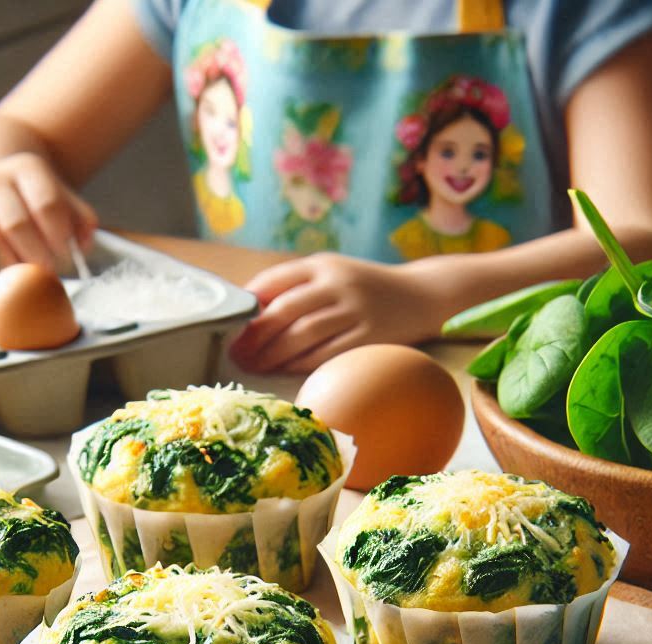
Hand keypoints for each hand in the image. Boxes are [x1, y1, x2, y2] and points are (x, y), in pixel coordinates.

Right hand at [0, 152, 97, 267]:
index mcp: (25, 169)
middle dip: (38, 255)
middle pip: (17, 225)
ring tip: (28, 278)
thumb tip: (84, 246)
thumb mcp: (57, 193)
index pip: (46, 204)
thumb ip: (80, 218)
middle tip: (49, 272)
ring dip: (13, 266)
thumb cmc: (28, 196)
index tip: (67, 256)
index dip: (60, 236)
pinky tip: (6, 278)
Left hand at [228, 253, 443, 373]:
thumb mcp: (332, 274)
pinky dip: (299, 364)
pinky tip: (284, 369)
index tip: (231, 324)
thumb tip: (250, 313)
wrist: (420, 295)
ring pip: (302, 335)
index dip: (248, 305)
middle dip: (255, 335)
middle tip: (237, 353)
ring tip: (255, 366)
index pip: (274, 281)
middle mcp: (337, 284)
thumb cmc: (364, 290)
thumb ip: (296, 288)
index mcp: (322, 265)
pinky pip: (325, 354)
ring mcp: (354, 311)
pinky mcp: (368, 337)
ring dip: (272, 354)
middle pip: (284, 311)